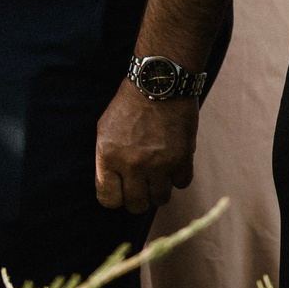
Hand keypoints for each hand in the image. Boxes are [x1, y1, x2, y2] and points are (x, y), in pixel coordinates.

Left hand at [94, 81, 200, 213]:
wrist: (159, 82)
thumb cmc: (129, 105)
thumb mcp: (105, 131)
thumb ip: (108, 161)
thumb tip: (114, 186)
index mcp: (109, 157)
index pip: (108, 200)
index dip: (116, 197)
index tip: (123, 189)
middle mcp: (132, 164)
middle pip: (136, 205)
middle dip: (139, 198)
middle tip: (143, 185)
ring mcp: (159, 163)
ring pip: (160, 199)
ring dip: (160, 189)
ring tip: (160, 174)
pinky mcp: (182, 157)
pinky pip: (182, 183)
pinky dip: (179, 176)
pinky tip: (176, 163)